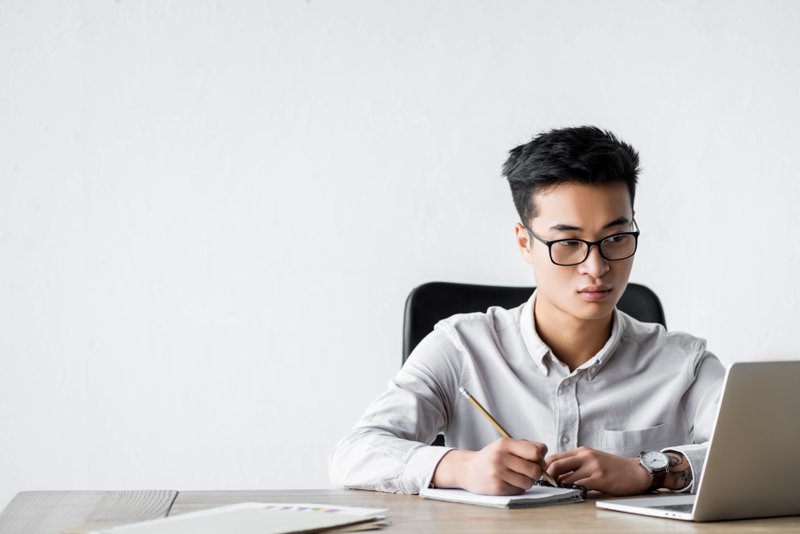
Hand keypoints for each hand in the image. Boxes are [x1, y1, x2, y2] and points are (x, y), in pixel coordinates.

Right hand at [432, 438, 547, 494]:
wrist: (467, 469)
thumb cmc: (491, 457)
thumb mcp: (504, 445)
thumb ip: (526, 447)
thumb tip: (545, 458)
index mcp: (504, 443)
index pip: (535, 451)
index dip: (540, 457)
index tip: (536, 459)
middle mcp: (501, 457)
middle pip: (535, 469)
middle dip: (536, 472)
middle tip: (529, 471)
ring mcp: (498, 473)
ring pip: (529, 482)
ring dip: (528, 481)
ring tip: (519, 477)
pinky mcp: (497, 487)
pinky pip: (519, 490)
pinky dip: (519, 488)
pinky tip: (510, 482)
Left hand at [546, 446, 650, 495]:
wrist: (636, 471)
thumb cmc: (614, 467)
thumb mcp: (593, 459)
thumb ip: (576, 463)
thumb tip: (556, 473)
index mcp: (582, 451)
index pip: (555, 456)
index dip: (545, 467)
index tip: (542, 477)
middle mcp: (585, 455)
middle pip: (556, 464)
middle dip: (547, 477)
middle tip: (546, 486)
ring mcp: (593, 466)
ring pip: (566, 477)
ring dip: (559, 487)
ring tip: (557, 492)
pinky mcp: (600, 478)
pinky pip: (580, 485)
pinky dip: (572, 490)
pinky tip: (571, 493)